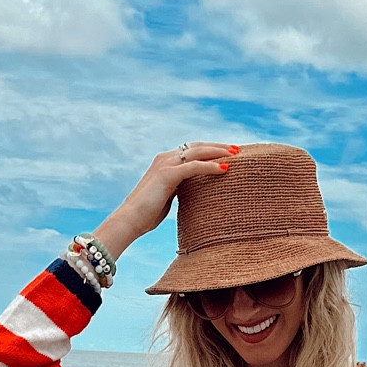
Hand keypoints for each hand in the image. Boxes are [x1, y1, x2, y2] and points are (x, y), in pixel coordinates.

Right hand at [93, 144, 237, 260]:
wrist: (129, 220)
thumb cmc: (146, 215)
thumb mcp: (167, 197)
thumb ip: (178, 189)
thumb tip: (192, 192)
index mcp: (165, 162)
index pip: (192, 150)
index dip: (210, 150)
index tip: (227, 154)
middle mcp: (165, 158)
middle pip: (197, 146)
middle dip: (218, 147)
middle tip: (237, 149)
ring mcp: (166, 164)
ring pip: (197, 152)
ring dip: (218, 152)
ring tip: (235, 155)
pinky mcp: (167, 174)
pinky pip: (194, 166)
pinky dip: (210, 166)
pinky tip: (224, 169)